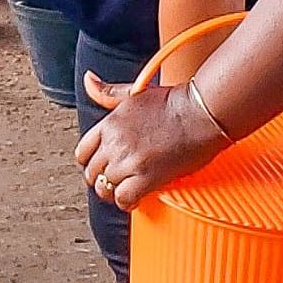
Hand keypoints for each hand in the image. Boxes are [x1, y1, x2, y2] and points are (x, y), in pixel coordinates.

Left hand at [73, 76, 229, 211]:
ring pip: (105, 187)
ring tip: (123, 191)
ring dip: (113, 192)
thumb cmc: (172, 102)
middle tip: (113, 181)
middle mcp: (114, 143)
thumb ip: (107, 93)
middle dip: (100, 179)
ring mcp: (129, 161)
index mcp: (109, 123)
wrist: (199, 112)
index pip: (82, 151)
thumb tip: (88, 79)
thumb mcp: (133, 92)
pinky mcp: (146, 177)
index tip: (99, 166)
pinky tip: (134, 200)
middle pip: (92, 172)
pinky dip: (126, 203)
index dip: (89, 162)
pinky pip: (124, 199)